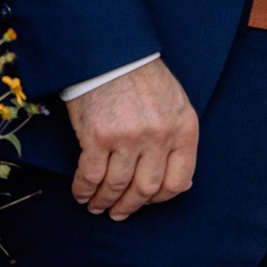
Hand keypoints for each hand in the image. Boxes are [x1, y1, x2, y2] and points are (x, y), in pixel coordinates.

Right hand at [65, 57, 198, 219]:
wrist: (113, 54)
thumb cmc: (144, 80)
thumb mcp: (177, 106)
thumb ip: (179, 141)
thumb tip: (181, 184)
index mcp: (184, 129)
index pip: (178, 181)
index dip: (160, 198)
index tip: (148, 201)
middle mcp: (159, 136)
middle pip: (146, 189)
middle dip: (130, 206)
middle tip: (118, 212)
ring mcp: (129, 138)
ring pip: (117, 186)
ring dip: (104, 202)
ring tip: (96, 206)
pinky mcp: (98, 137)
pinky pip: (90, 176)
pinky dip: (84, 190)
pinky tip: (82, 194)